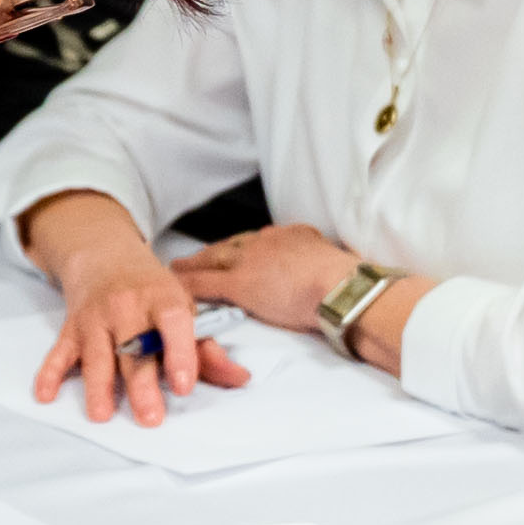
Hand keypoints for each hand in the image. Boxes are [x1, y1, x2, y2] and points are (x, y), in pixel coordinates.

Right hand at [21, 205, 247, 424]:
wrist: (105, 255)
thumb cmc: (151, 289)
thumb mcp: (183, 308)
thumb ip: (207, 348)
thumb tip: (238, 378)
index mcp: (162, 298)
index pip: (172, 321)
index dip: (180, 352)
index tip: (184, 384)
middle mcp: (126, 306)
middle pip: (133, 348)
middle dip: (141, 383)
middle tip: (150, 416)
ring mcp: (95, 318)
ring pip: (96, 354)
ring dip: (97, 386)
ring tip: (102, 414)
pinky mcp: (71, 329)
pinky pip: (58, 352)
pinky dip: (50, 373)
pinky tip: (46, 394)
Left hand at [167, 222, 375, 364]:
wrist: (341, 287)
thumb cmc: (347, 282)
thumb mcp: (334, 260)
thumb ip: (318, 262)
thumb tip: (321, 270)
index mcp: (292, 235)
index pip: (258, 240)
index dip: (241, 248)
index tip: (233, 252)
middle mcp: (267, 241)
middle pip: (231, 245)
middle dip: (211, 252)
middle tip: (196, 257)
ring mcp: (250, 261)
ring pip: (212, 260)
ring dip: (192, 265)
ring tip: (177, 270)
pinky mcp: (239, 284)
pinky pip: (205, 284)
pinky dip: (189, 285)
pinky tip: (176, 289)